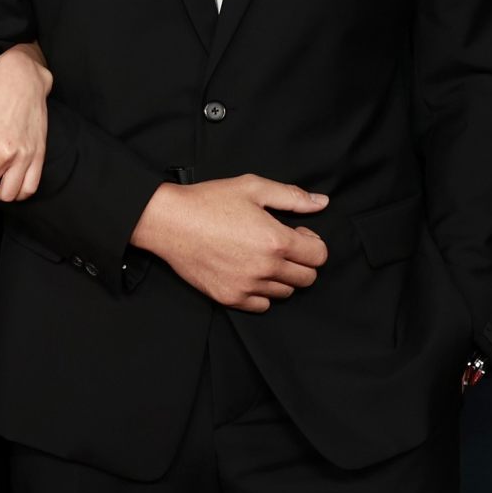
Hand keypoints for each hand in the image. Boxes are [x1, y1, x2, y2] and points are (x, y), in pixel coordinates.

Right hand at [131, 175, 329, 311]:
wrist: (169, 222)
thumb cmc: (209, 201)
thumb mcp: (252, 187)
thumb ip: (292, 196)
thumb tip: (321, 203)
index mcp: (276, 240)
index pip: (319, 256)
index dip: (312, 242)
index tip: (298, 234)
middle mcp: (265, 268)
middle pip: (307, 278)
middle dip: (301, 262)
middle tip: (282, 247)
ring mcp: (247, 286)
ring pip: (285, 293)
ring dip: (282, 277)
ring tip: (262, 258)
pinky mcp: (229, 297)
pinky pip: (262, 305)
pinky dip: (261, 292)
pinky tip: (249, 273)